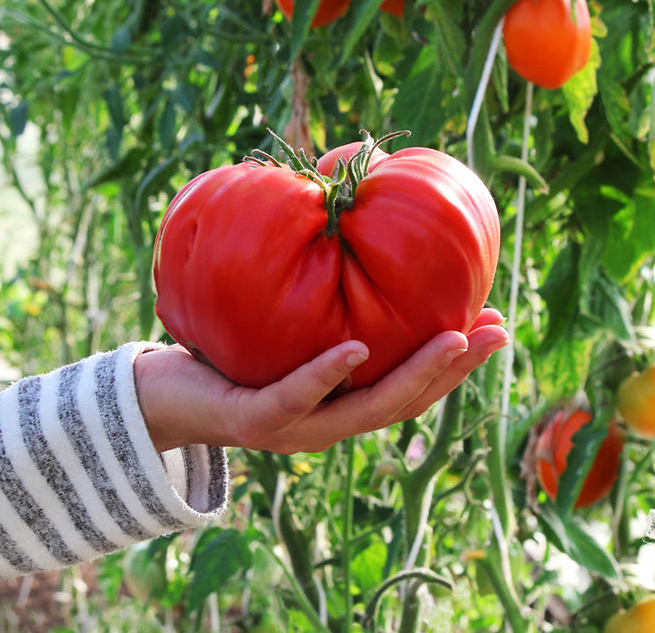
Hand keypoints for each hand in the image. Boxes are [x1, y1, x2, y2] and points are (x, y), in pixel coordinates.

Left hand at [133, 309, 507, 453]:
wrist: (157, 395)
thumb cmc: (225, 353)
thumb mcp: (284, 326)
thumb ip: (323, 299)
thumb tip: (352, 227)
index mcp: (340, 404)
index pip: (411, 388)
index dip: (456, 363)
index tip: (496, 323)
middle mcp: (326, 425)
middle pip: (404, 402)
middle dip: (455, 368)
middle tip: (497, 331)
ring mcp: (292, 429)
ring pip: (365, 408)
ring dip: (414, 374)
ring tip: (453, 339)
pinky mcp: (253, 421)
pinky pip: (296, 396)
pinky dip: (327, 374)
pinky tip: (357, 349)